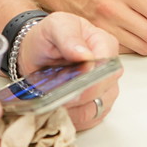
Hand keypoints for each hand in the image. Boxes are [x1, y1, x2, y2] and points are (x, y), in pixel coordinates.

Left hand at [17, 12, 121, 130]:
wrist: (36, 54)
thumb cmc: (48, 38)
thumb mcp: (54, 26)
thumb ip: (68, 36)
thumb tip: (85, 54)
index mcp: (104, 43)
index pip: (108, 65)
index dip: (90, 77)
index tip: (71, 83)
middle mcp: (109, 67)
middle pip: (105, 89)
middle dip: (79, 96)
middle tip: (57, 95)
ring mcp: (105, 88)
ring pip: (99, 107)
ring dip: (75, 110)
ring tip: (55, 103)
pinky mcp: (97, 104)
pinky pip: (91, 119)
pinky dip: (74, 119)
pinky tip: (60, 110)